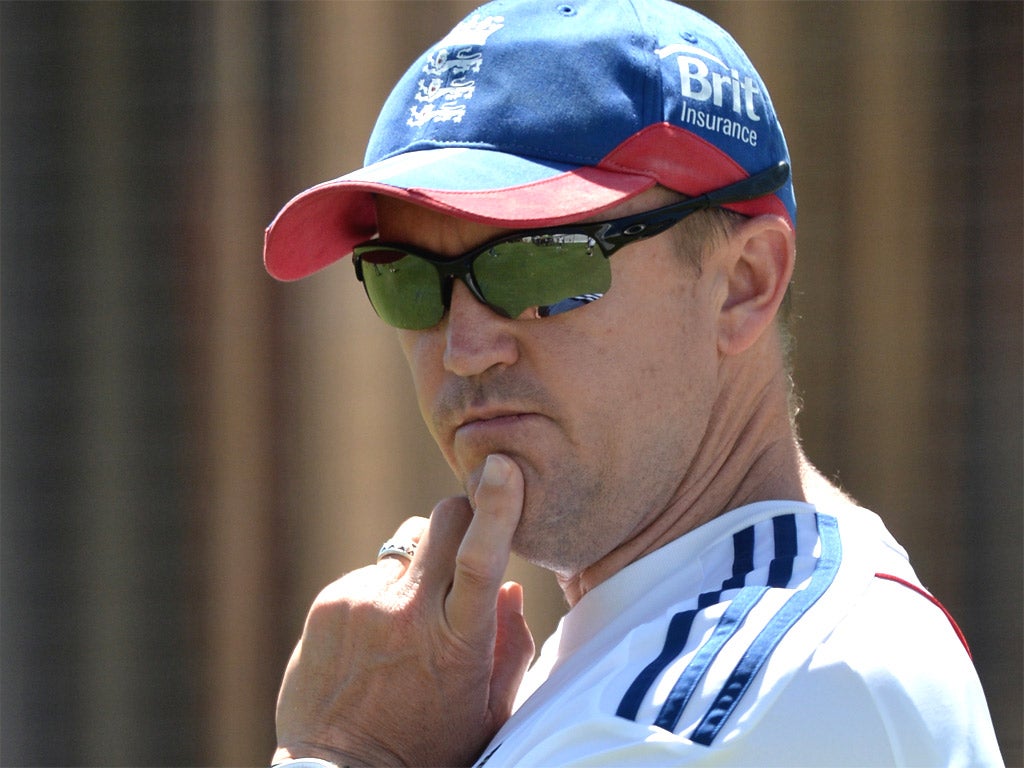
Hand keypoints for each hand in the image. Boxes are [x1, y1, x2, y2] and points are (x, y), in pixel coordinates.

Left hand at [274, 454, 535, 766]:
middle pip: (441, 520)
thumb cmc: (428, 748)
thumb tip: (511, 589)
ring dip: (417, 568)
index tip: (502, 466)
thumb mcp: (489, 712)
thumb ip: (511, 647)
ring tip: (406, 626)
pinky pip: (369, 574)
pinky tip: (371, 642)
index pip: (481, 559)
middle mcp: (408, 613)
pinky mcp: (328, 603)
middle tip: (463, 543)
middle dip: (462, 513)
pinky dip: (380, 595)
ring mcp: (362, 603)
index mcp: (459, 641)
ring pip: (405, 546)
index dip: (496, 506)